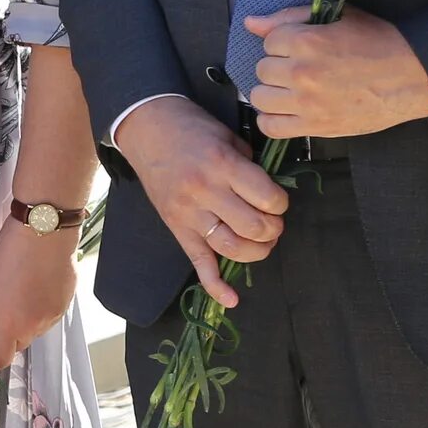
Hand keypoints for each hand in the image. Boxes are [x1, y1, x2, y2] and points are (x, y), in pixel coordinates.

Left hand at [0, 212, 81, 367]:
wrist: (43, 234)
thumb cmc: (10, 255)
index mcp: (10, 325)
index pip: (0, 359)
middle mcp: (34, 327)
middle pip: (19, 345)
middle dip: (8, 335)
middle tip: (1, 311)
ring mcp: (53, 316)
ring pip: (36, 330)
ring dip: (27, 321)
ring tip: (21, 293)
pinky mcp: (66, 304)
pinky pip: (51, 315)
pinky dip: (42, 308)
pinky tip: (36, 286)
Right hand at [116, 96, 287, 307]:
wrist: (146, 127)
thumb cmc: (191, 127)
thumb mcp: (227, 137)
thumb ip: (249, 166)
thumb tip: (266, 194)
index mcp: (222, 166)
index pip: (268, 199)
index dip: (281, 204)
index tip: (276, 200)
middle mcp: (205, 192)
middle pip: (254, 227)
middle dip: (273, 229)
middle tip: (271, 221)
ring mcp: (188, 213)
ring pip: (232, 248)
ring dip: (256, 251)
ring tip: (260, 242)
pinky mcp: (176, 228)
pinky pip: (198, 263)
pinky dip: (215, 285)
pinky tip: (232, 300)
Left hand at [245, 6, 427, 139]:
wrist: (414, 76)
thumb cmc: (379, 41)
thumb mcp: (338, 17)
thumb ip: (289, 16)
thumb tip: (250, 23)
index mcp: (307, 40)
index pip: (268, 41)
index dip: (284, 43)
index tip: (302, 47)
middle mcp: (302, 72)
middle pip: (262, 69)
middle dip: (278, 66)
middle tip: (300, 68)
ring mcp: (307, 102)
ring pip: (260, 97)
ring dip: (272, 92)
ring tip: (292, 89)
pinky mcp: (315, 126)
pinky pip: (271, 127)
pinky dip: (272, 120)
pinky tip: (287, 110)